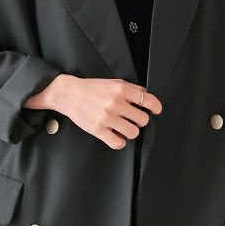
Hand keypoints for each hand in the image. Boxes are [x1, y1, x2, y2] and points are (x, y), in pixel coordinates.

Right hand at [40, 74, 162, 148]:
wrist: (68, 93)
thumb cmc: (91, 88)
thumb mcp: (113, 82)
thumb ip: (130, 88)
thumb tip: (146, 94)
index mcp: (121, 90)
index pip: (148, 101)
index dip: (156, 107)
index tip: (156, 111)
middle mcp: (116, 103)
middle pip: (143, 120)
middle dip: (140, 120)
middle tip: (134, 119)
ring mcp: (107, 117)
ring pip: (133, 132)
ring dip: (131, 131)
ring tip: (124, 127)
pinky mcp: (98, 129)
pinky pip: (118, 143)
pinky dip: (120, 141)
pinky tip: (116, 135)